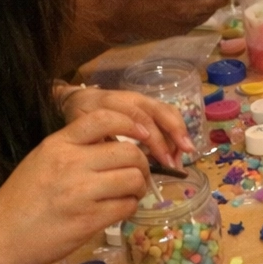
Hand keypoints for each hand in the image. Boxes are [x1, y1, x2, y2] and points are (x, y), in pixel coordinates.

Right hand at [0, 109, 153, 263]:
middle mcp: (71, 163)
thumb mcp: (41, 159)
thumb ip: (74, 147)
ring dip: (138, 188)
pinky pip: (126, 206)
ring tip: (129, 193)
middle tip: (138, 175)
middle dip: (142, 164)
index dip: (131, 124)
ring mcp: (81, 193)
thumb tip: (114, 143)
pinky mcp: (89, 220)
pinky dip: (129, 207)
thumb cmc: (19, 199)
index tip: (143, 135)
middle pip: (130, 154)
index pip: (103, 119)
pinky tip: (118, 209)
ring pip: (133, 180)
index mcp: (58, 144)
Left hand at [59, 87, 194, 166]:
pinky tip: (180, 147)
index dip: (149, 136)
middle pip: (156, 110)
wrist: (76, 100)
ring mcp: (141, 99)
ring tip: (185, 153)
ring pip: (166, 110)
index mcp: (109, 104)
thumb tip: (121, 165)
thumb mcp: (80, 133)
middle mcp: (129, 98)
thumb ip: (99, 144)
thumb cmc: (79, 122)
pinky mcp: (148, 103)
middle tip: (178, 158)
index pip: (135, 116)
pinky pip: (167, 113)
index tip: (158, 157)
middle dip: (172, 134)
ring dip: (178, 132)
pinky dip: (177, 130)